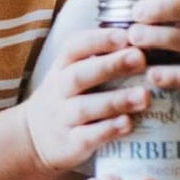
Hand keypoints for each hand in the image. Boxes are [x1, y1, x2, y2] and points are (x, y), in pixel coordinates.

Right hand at [21, 30, 147, 172]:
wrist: (35, 138)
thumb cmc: (67, 98)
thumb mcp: (72, 73)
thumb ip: (99, 58)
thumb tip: (144, 40)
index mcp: (62, 67)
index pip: (74, 47)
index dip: (99, 40)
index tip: (126, 35)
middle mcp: (59, 90)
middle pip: (79, 75)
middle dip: (110, 65)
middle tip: (139, 58)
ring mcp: (63, 117)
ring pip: (85, 107)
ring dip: (115, 100)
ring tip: (144, 96)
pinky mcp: (71, 143)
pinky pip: (88, 136)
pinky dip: (108, 130)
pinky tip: (128, 124)